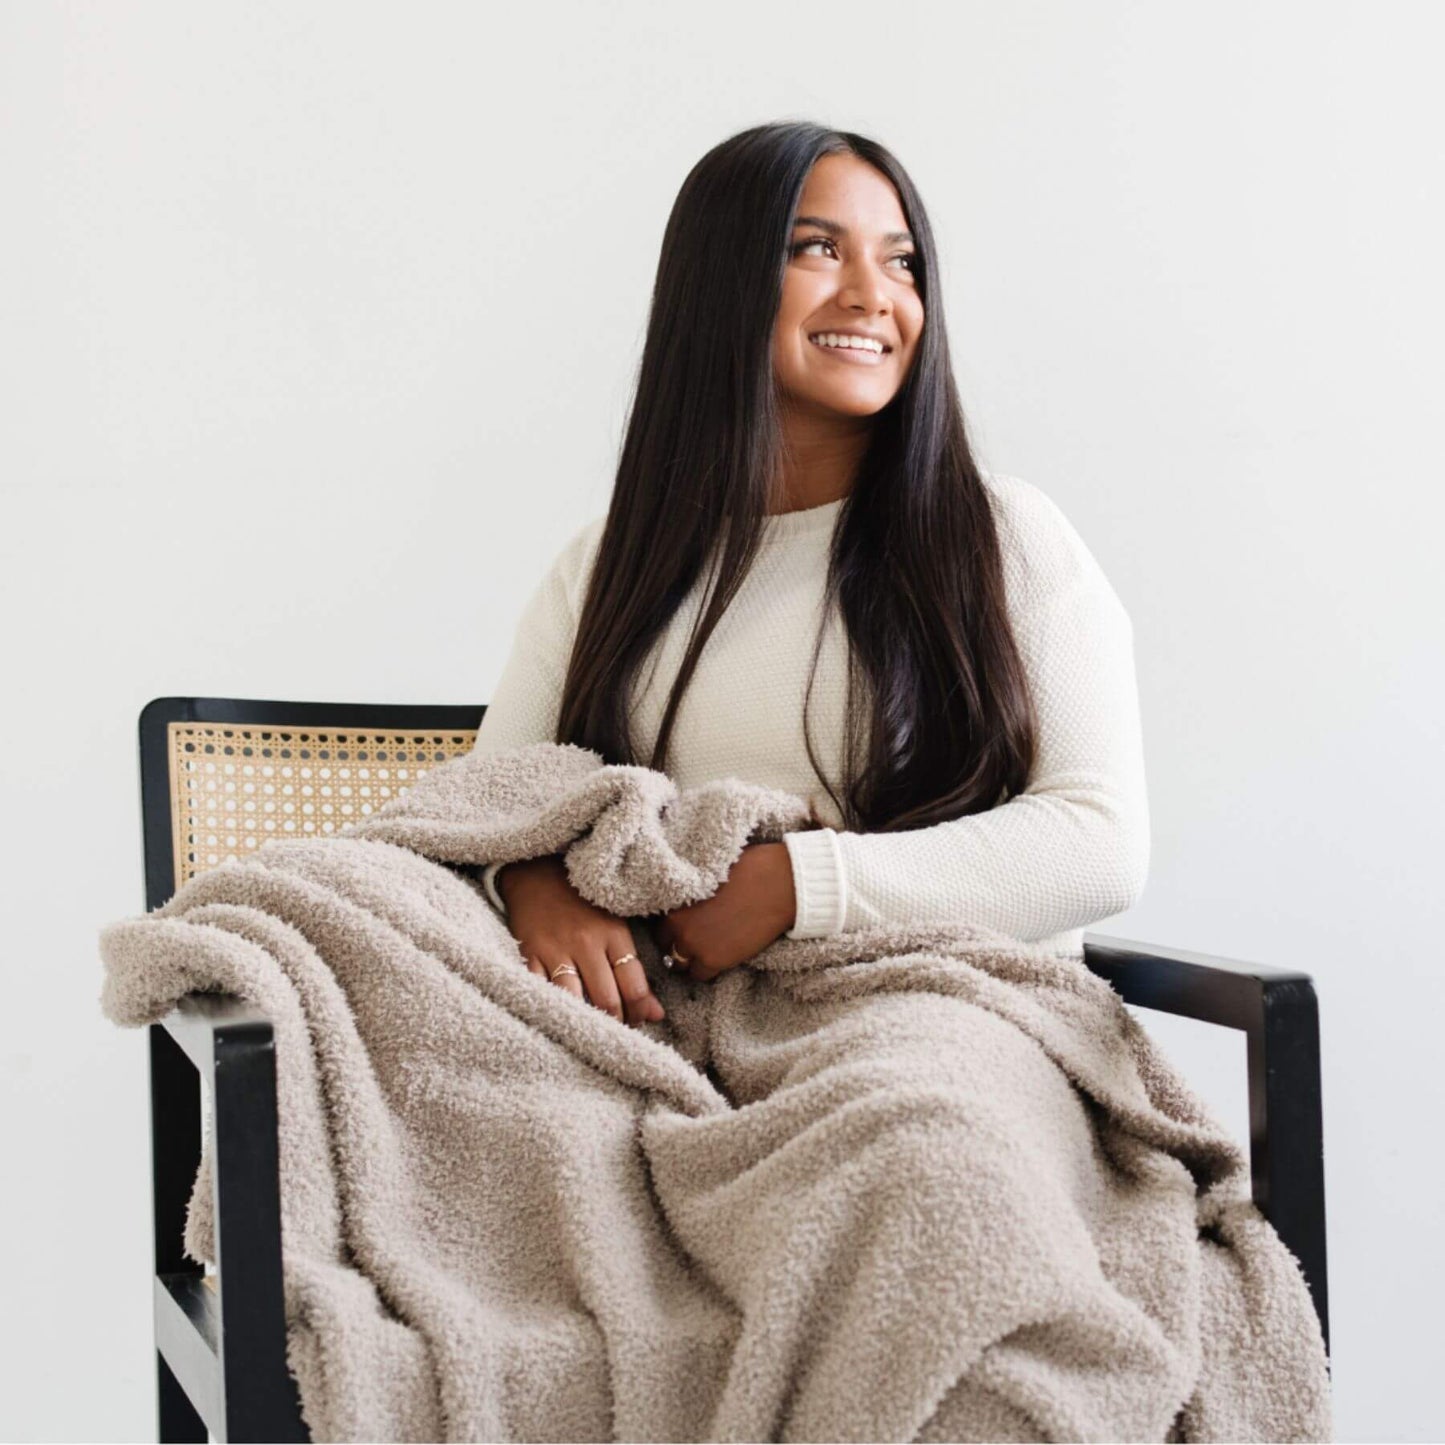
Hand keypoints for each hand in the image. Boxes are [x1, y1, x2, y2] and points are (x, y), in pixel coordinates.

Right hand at [498, 855, 665, 1025]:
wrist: (537, 871)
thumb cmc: (583, 901)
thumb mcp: (615, 924)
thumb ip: (635, 968)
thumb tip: (656, 1014)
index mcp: (615, 934)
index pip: (634, 986)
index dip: (640, 1012)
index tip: (640, 1022)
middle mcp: (587, 943)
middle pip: (606, 999)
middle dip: (615, 1023)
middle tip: (617, 1031)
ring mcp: (556, 949)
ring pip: (574, 1000)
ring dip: (584, 1022)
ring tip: (591, 1030)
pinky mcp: (530, 954)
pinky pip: (541, 991)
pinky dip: (550, 1008)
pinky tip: (560, 1017)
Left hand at [654, 842, 795, 982]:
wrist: (778, 884)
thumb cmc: (749, 869)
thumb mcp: (709, 873)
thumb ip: (693, 888)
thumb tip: (689, 895)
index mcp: (674, 898)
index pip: (659, 921)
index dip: (673, 923)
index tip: (685, 923)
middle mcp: (676, 924)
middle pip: (665, 943)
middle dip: (677, 942)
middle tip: (696, 938)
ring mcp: (693, 944)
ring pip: (678, 963)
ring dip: (690, 958)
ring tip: (706, 950)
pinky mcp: (712, 960)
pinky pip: (699, 975)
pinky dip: (706, 969)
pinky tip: (719, 957)